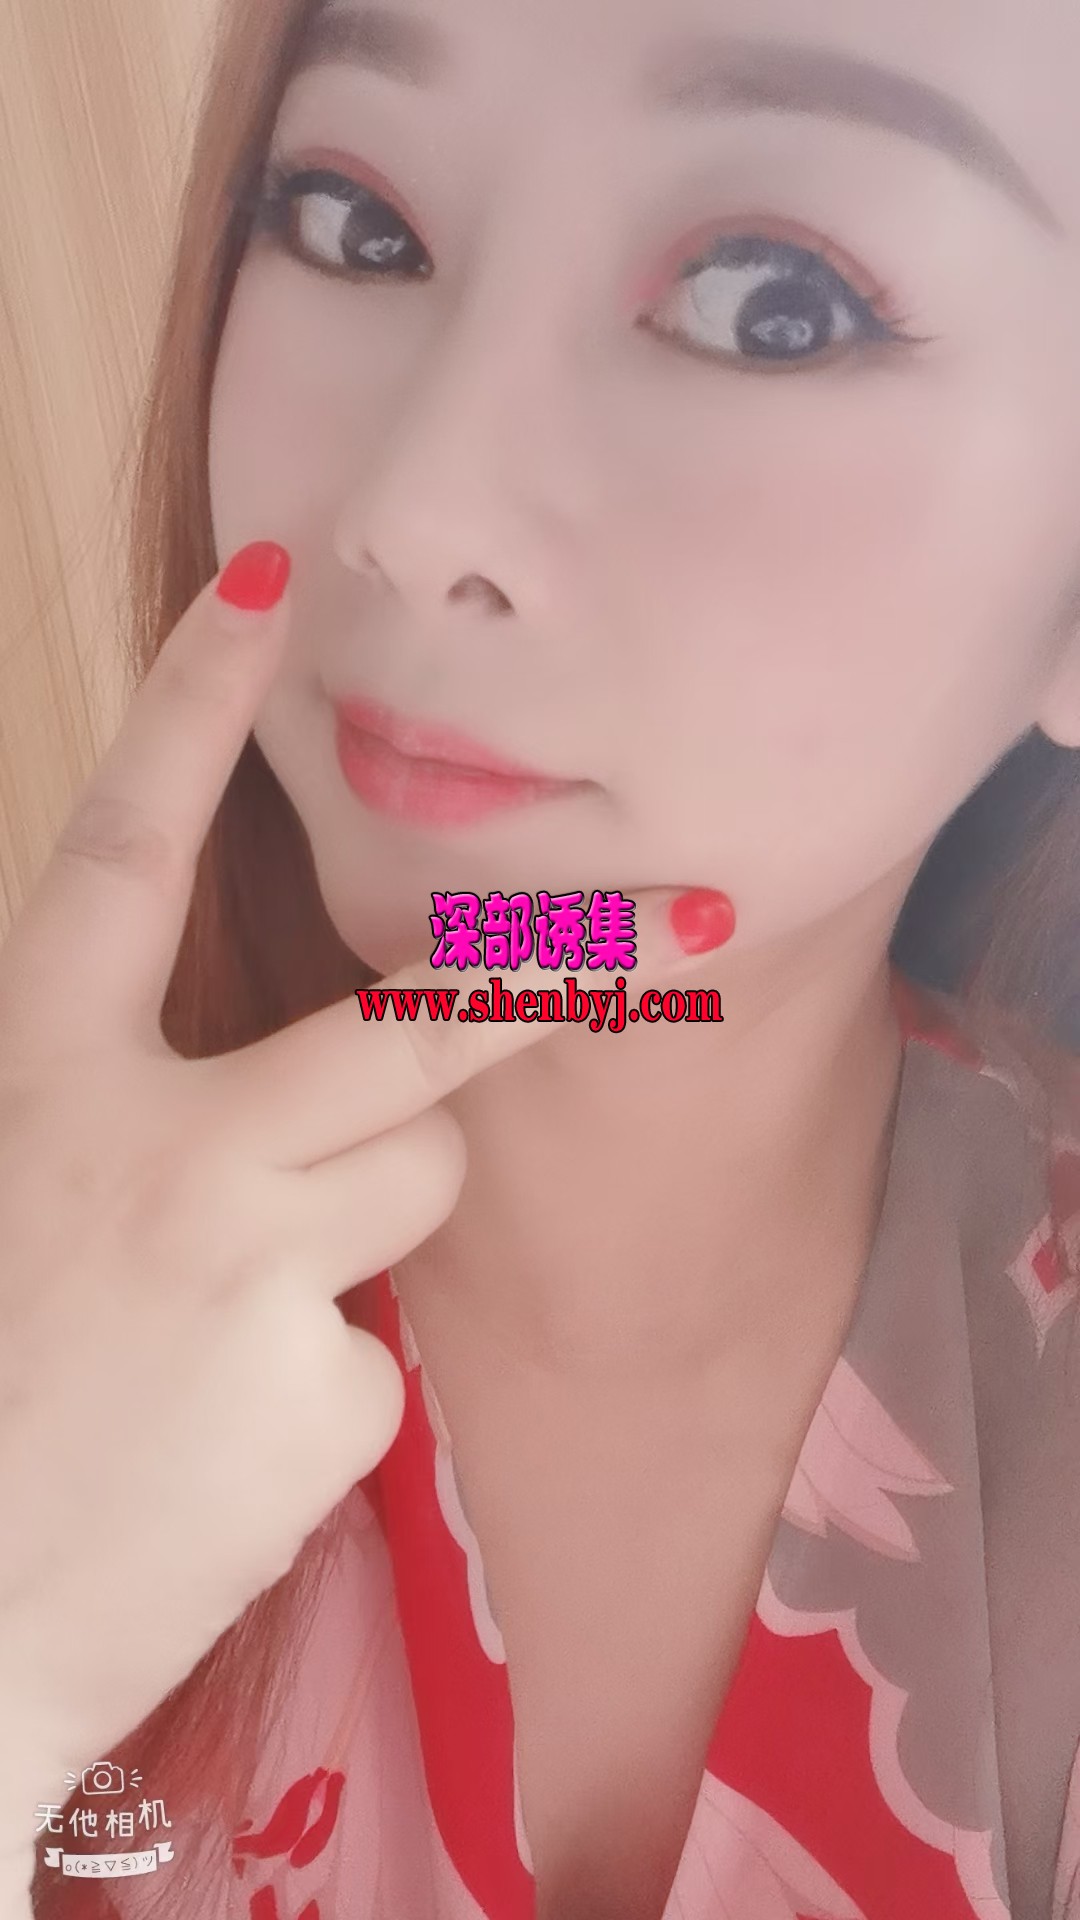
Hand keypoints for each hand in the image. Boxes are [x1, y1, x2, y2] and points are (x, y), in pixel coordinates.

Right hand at [0, 540, 716, 1835]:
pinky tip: (231, 1432)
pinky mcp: (328, 1392)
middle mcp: (159, 1149)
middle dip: (554, 981)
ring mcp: (250, 1271)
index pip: (124, 851)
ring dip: (368, 1214)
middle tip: (700, 930)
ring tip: (237, 1312)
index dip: (191, 708)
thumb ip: (140, 1103)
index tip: (265, 580)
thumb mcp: (35, 1186)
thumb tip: (303, 1082)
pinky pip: (382, 1334)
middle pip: (407, 1032)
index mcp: (45, 1077)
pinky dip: (329, 1364)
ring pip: (417, 1177)